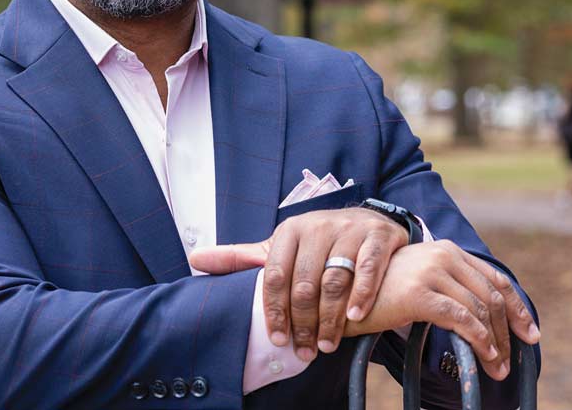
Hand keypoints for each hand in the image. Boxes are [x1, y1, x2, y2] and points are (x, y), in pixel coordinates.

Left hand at [188, 207, 408, 361]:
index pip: (274, 275)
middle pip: (304, 282)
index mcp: (289, 231)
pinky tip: (355, 317)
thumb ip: (241, 257)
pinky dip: (361, 294)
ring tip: (326, 344)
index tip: (277, 340)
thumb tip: (194, 258)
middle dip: (302, 322)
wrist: (368, 222)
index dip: (274, 310)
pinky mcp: (378, 237)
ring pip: (335, 279)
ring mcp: (349, 231)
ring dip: (330, 317)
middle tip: (303, 350)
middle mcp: (317, 227)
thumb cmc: (318, 242)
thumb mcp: (280, 247)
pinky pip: (368, 268)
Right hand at [344, 240, 541, 380]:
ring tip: (497, 368)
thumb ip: (448, 286)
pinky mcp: (419, 293)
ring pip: (480, 310)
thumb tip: (485, 315)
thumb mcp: (419, 281)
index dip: (516, 308)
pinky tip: (484, 356)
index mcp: (445, 250)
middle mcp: (441, 255)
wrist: (342, 294)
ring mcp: (430, 272)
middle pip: (491, 296)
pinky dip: (479, 341)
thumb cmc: (379, 293)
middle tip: (510, 360)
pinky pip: (462, 320)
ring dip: (495, 344)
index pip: (493, 278)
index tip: (529, 334)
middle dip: (507, 332)